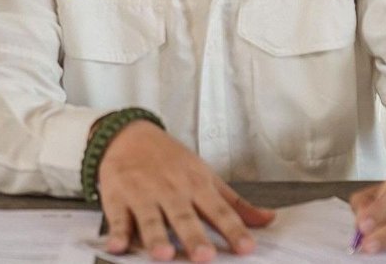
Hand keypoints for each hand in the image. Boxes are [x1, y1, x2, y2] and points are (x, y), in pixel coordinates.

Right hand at [98, 121, 274, 261]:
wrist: (129, 134)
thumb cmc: (171, 160)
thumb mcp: (205, 176)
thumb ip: (234, 203)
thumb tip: (269, 219)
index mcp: (196, 185)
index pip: (218, 210)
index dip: (233, 229)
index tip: (247, 248)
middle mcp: (171, 190)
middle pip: (184, 217)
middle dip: (194, 236)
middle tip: (205, 257)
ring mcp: (143, 194)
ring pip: (150, 219)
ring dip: (156, 236)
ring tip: (164, 254)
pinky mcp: (117, 198)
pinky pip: (117, 218)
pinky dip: (116, 233)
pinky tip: (117, 247)